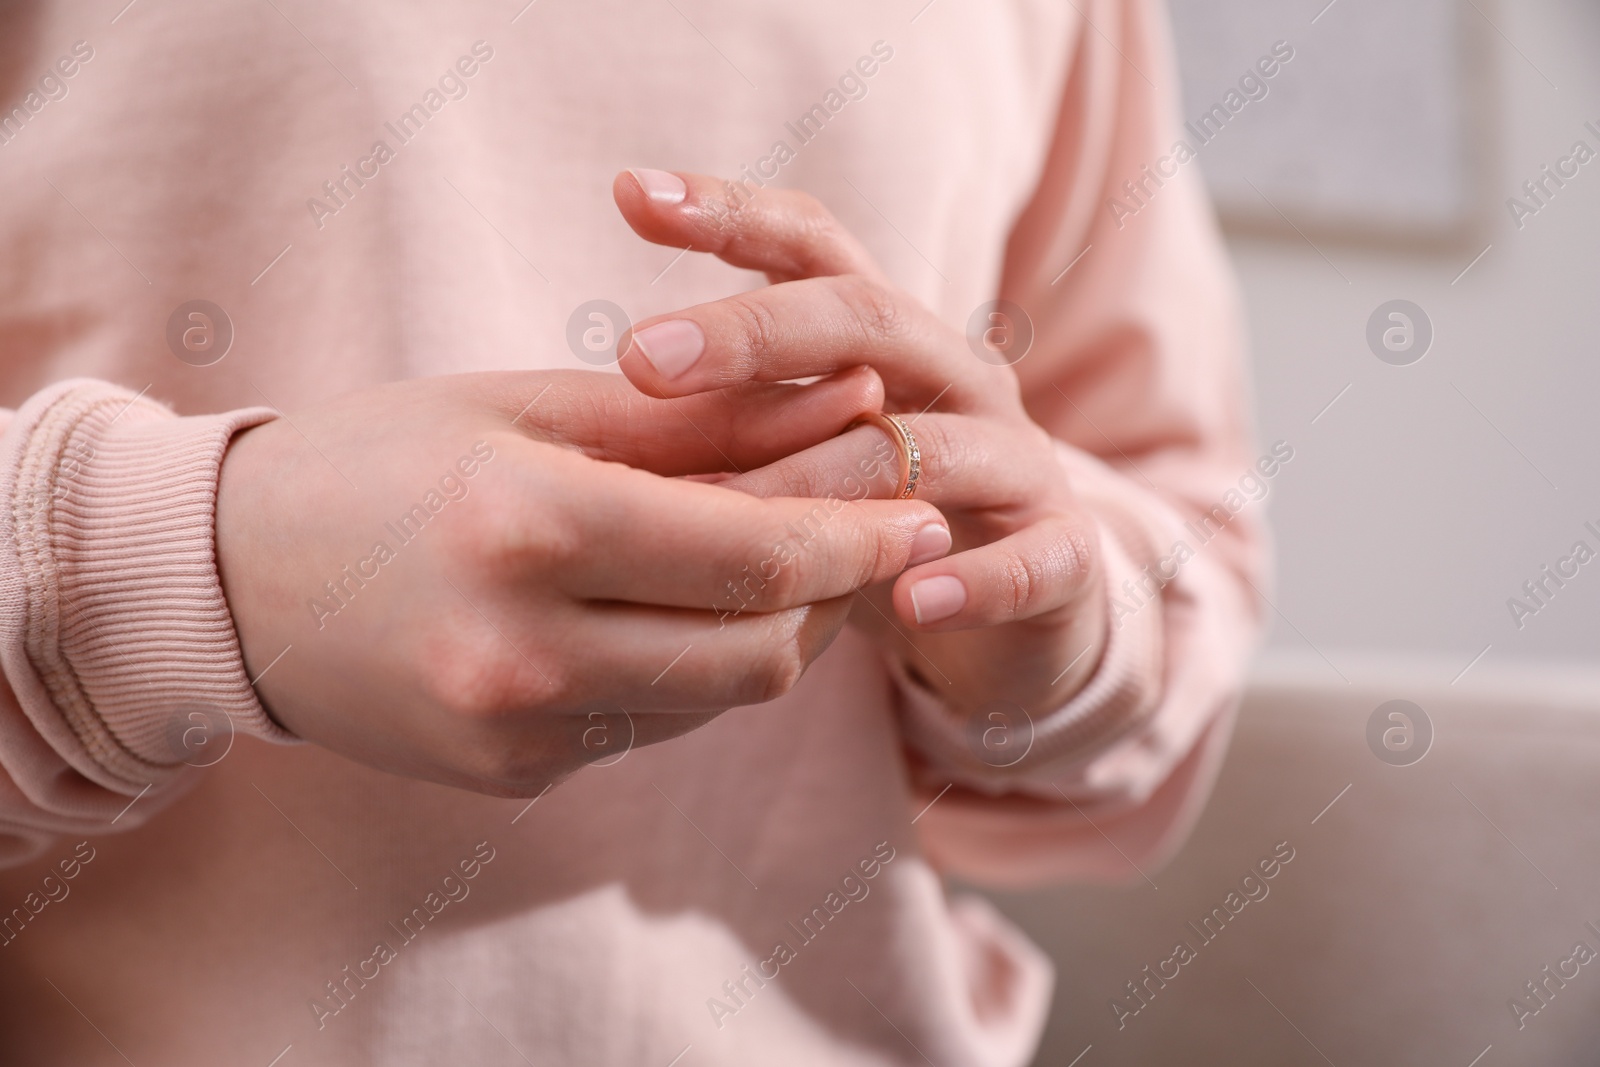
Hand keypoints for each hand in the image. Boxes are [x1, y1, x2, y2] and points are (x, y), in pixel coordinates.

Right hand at [215, 370, 950, 794]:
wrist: (227, 581)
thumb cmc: (379, 459)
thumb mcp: (532, 406)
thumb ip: (700, 417)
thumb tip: (847, 398)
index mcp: (525, 526)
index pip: (753, 550)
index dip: (858, 528)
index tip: (919, 493)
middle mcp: (522, 649)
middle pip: (760, 648)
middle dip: (837, 587)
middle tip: (876, 526)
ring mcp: (514, 730)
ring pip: (720, 698)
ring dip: (773, 628)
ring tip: (778, 555)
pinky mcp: (512, 775)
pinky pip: (655, 726)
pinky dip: (695, 667)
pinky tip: (680, 609)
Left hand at [611, 170, 1107, 716]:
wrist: (1023, 611)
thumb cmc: (881, 521)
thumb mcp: (802, 457)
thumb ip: (728, 419)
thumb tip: (589, 398)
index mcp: (889, 339)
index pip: (815, 245)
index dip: (731, 213)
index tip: (630, 192)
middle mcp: (956, 376)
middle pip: (867, 319)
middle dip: (753, 332)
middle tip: (642, 357)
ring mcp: (1015, 460)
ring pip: (926, 445)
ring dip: (825, 478)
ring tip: (727, 515)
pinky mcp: (1060, 554)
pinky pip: (1030, 562)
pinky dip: (974, 580)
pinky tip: (912, 597)